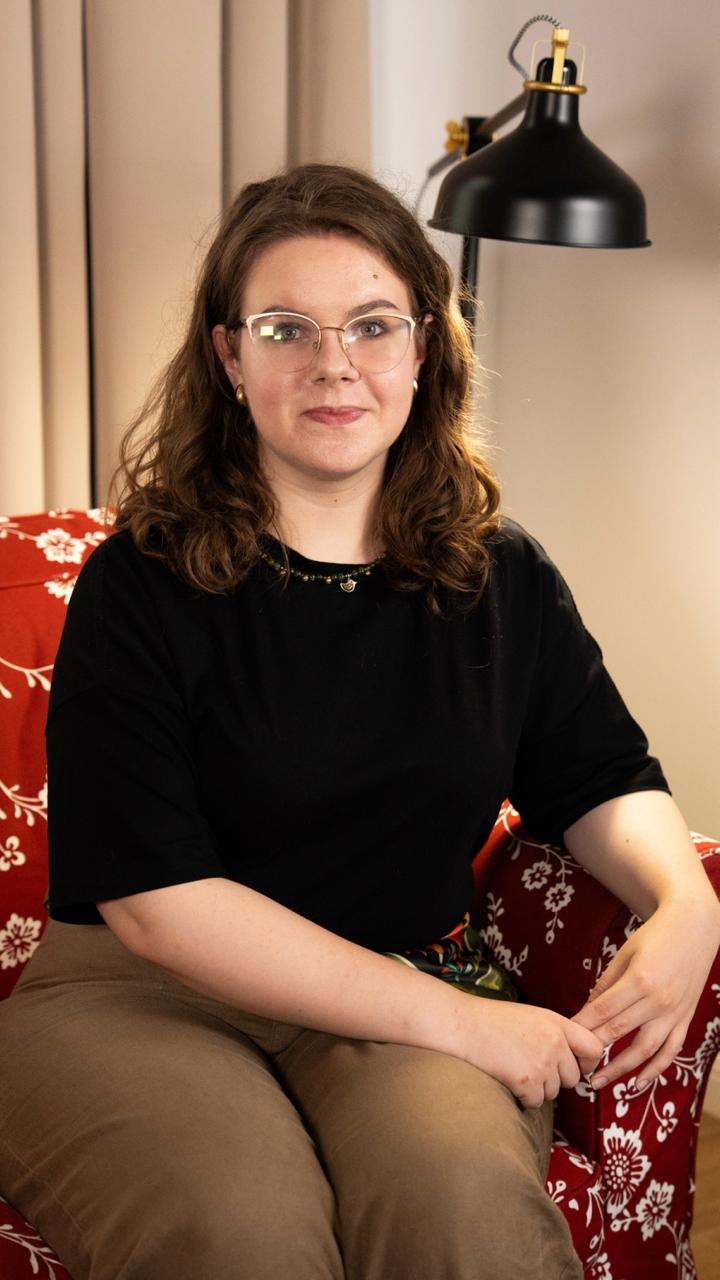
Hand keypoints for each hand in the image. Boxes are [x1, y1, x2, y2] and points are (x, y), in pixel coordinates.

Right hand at [460, 999, 604, 1109]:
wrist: (462, 1024)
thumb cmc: (492, 1021)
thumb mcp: (531, 1017)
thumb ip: (555, 1034)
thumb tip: (574, 1060)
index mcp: (557, 1023)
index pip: (594, 1048)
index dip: (587, 1061)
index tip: (574, 1065)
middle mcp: (555, 1043)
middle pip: (572, 1078)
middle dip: (555, 1079)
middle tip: (531, 1067)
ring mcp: (541, 1063)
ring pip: (553, 1092)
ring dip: (536, 1088)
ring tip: (514, 1068)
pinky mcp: (526, 1081)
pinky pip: (535, 1103)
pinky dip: (522, 1097)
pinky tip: (507, 1079)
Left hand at [571, 898, 719, 1090]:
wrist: (693, 928)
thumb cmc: (654, 936)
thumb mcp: (625, 953)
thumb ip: (606, 984)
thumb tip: (587, 1010)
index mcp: (639, 980)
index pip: (604, 1012)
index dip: (582, 1028)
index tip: (565, 1040)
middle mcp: (658, 1001)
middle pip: (620, 1032)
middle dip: (594, 1051)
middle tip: (573, 1066)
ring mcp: (674, 1013)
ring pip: (645, 1050)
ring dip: (620, 1070)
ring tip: (598, 1083)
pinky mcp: (686, 1019)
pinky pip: (670, 1051)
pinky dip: (655, 1070)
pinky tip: (637, 1084)